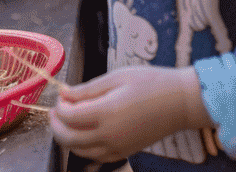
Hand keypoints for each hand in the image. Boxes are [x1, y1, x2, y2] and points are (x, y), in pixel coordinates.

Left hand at [50, 66, 211, 162]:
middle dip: (56, 124)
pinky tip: (85, 131)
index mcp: (106, 113)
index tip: (61, 95)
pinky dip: (83, 147)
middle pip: (68, 139)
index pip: (68, 117)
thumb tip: (64, 94)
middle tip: (57, 109)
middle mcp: (109, 135)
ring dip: (67, 137)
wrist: (179, 102)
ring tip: (68, 118)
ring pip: (80, 151)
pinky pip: (95, 157)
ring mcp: (117, 148)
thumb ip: (87, 90)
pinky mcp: (125, 153)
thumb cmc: (149, 83)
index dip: (58, 106)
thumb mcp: (115, 78)